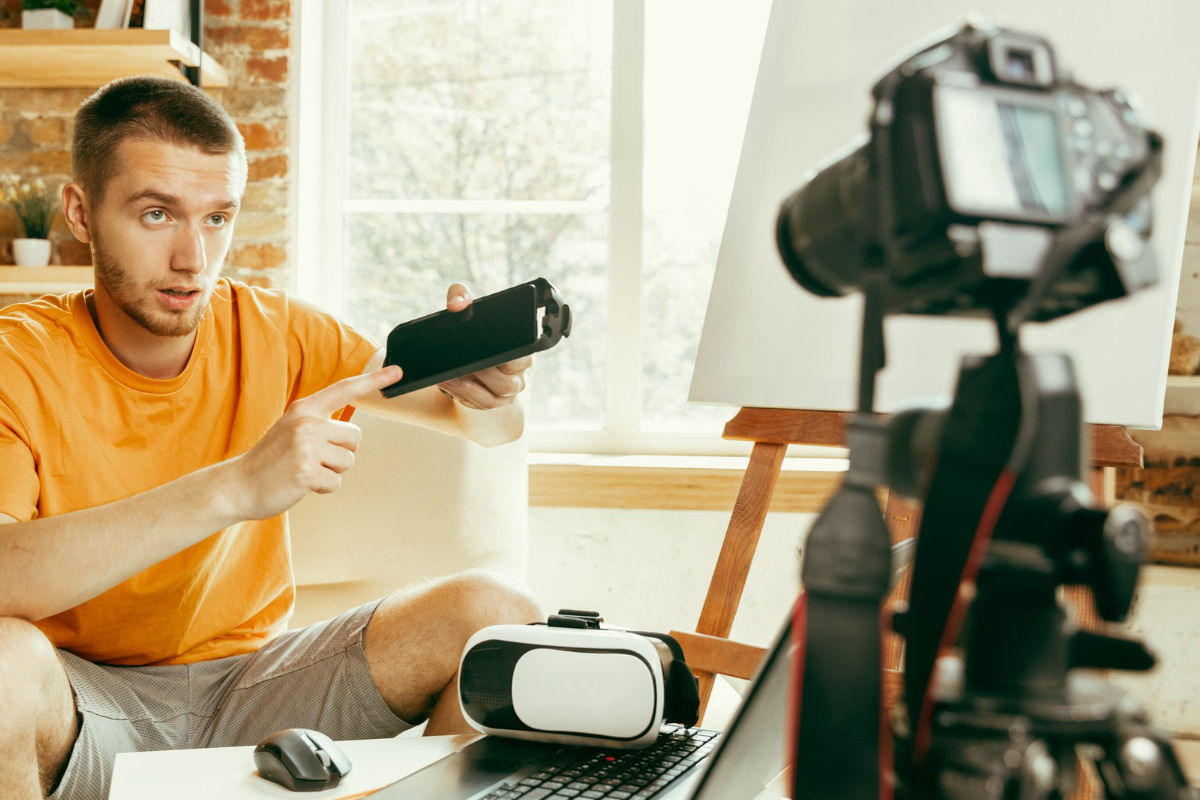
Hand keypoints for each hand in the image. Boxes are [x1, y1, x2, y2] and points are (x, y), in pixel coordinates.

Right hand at [230, 366, 402, 519]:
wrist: (238, 485)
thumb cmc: (271, 460)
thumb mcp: (292, 429)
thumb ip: (319, 424)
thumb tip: (353, 434)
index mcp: (305, 408)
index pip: (345, 389)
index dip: (374, 380)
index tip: (398, 371)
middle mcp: (307, 422)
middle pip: (355, 438)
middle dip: (340, 453)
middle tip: (311, 459)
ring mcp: (307, 446)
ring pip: (348, 461)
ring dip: (331, 472)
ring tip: (303, 470)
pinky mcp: (306, 471)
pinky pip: (335, 482)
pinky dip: (322, 488)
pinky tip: (300, 484)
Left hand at [438, 282, 532, 410]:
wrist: (470, 359)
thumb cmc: (474, 333)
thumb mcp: (468, 311)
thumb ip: (461, 296)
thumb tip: (457, 304)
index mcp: (522, 351)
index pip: (521, 356)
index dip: (505, 357)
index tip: (485, 350)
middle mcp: (519, 373)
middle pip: (507, 381)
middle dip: (484, 373)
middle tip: (462, 364)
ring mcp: (508, 392)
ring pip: (494, 395)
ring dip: (469, 387)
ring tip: (448, 377)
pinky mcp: (493, 403)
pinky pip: (482, 404)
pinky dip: (464, 396)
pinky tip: (448, 384)